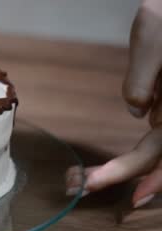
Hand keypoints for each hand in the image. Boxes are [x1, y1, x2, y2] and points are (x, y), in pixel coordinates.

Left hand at [66, 0, 161, 207]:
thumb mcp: (152, 40)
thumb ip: (142, 80)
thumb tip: (137, 112)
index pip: (159, 150)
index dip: (136, 173)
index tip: (105, 188)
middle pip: (158, 159)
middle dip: (120, 177)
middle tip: (79, 187)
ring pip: (158, 156)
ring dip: (126, 173)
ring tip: (87, 181)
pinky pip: (156, 144)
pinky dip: (134, 162)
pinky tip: (111, 169)